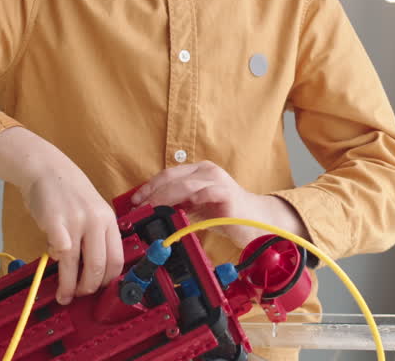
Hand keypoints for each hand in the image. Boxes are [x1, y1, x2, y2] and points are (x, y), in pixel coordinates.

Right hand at [18, 158, 124, 304]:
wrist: (45, 168)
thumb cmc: (68, 190)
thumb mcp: (92, 209)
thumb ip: (95, 235)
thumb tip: (91, 268)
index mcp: (109, 219)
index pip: (117, 258)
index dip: (108, 280)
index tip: (100, 289)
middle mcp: (96, 220)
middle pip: (100, 266)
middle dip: (90, 287)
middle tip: (81, 295)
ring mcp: (76, 221)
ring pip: (77, 264)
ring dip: (70, 286)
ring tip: (64, 295)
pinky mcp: (55, 223)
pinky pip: (59, 253)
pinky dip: (55, 263)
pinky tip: (51, 262)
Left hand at [129, 161, 308, 247]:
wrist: (260, 223)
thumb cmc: (227, 215)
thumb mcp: (197, 208)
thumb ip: (178, 205)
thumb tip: (151, 211)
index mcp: (199, 171)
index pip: (167, 174)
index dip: (149, 186)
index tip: (135, 201)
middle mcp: (208, 172)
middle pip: (172, 177)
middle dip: (152, 193)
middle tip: (138, 208)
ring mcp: (218, 182)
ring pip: (184, 185)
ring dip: (164, 198)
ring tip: (151, 211)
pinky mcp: (228, 195)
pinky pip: (206, 194)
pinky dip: (191, 200)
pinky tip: (179, 211)